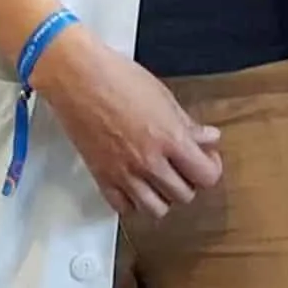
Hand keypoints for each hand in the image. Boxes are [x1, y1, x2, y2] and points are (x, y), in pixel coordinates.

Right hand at [29, 29, 222, 219]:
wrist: (77, 77)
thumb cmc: (119, 78)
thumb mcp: (163, 96)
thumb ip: (187, 124)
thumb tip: (208, 138)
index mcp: (170, 138)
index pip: (206, 176)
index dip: (210, 168)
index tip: (205, 157)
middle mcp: (149, 162)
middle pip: (184, 195)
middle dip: (188, 181)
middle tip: (182, 165)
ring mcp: (124, 174)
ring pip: (156, 209)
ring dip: (162, 197)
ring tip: (159, 179)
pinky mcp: (101, 177)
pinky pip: (124, 208)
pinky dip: (132, 201)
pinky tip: (134, 184)